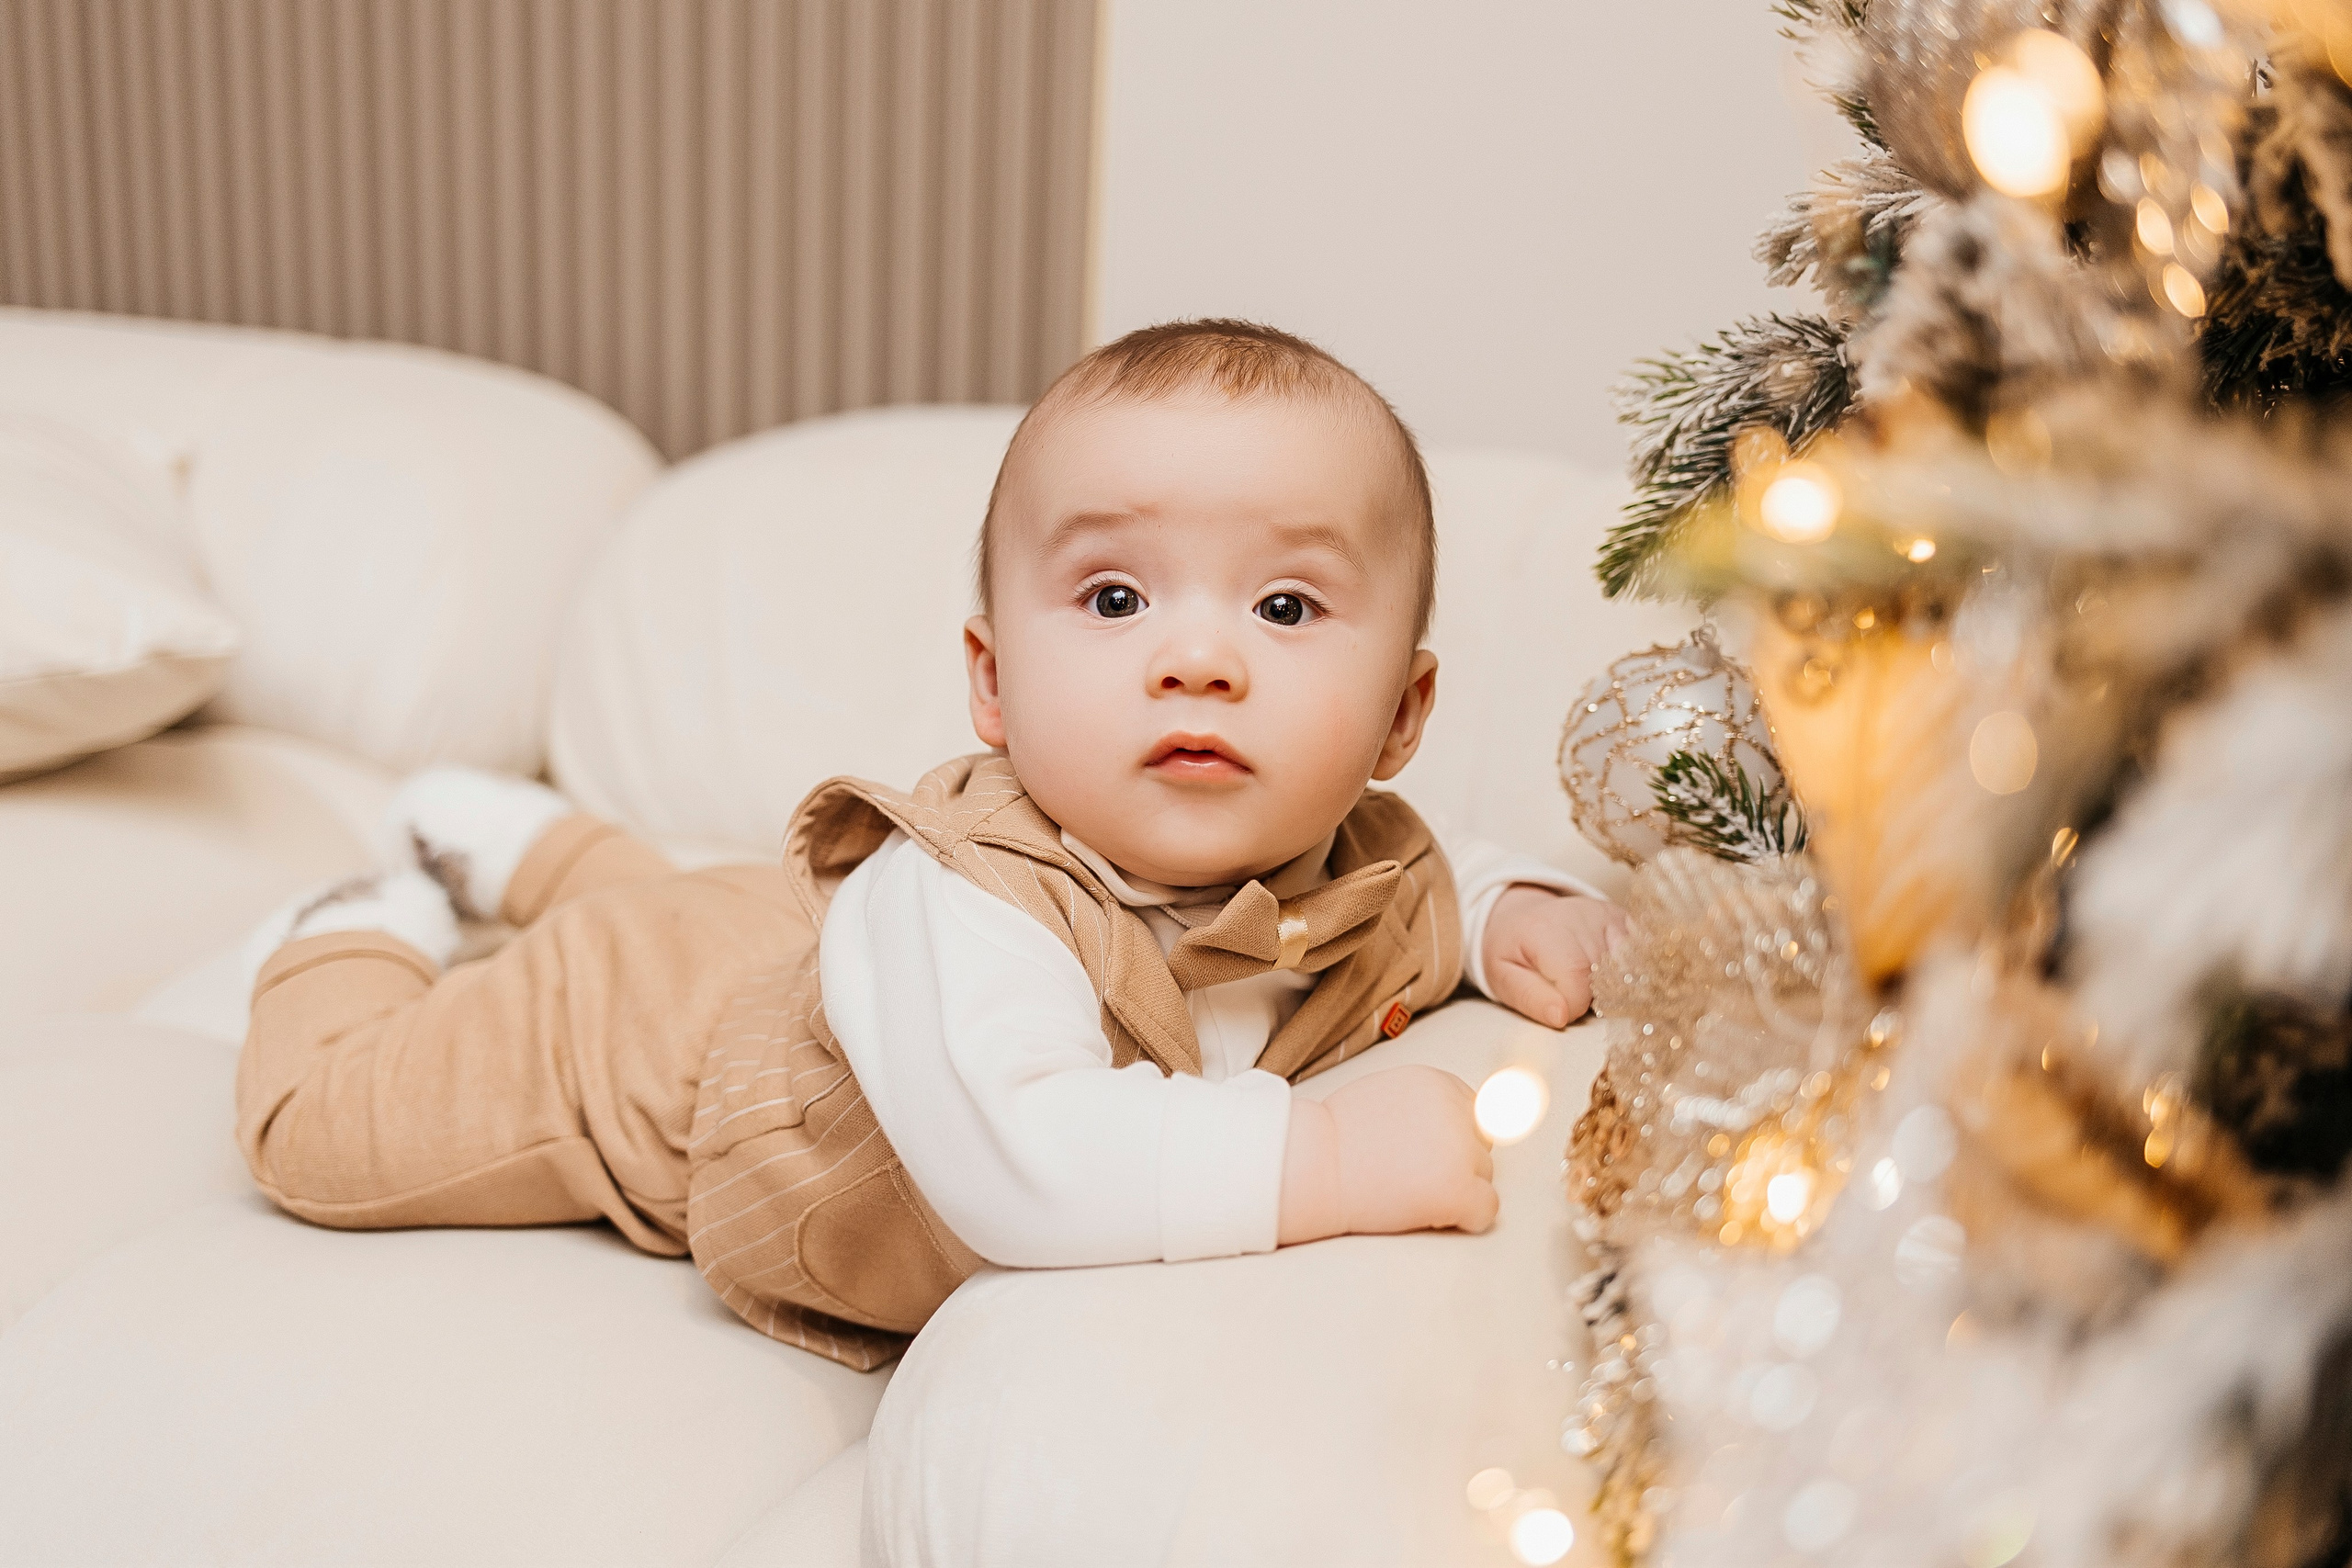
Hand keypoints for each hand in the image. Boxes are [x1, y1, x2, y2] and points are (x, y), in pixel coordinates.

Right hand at [1278, 1065, 1497, 1243]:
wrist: (1312, 1165)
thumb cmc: (1338, 1135)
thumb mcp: (1389, 1093)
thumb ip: (1429, 1103)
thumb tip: (1484, 1112)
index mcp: (1439, 1082)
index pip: (1475, 1111)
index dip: (1451, 1136)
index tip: (1420, 1150)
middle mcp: (1456, 1111)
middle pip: (1483, 1144)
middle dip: (1456, 1161)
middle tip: (1410, 1173)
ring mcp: (1459, 1150)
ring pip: (1484, 1176)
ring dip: (1456, 1188)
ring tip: (1409, 1190)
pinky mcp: (1456, 1189)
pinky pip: (1486, 1210)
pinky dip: (1466, 1218)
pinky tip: (1431, 1214)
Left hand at [1482, 887, 1626, 1029]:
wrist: (1521, 917)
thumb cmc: (1511, 953)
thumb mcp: (1503, 978)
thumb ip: (1530, 998)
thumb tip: (1560, 1017)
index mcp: (1546, 932)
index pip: (1578, 990)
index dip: (1570, 1009)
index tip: (1557, 1004)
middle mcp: (1583, 916)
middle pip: (1606, 982)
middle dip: (1592, 999)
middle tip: (1569, 989)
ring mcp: (1609, 915)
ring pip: (1627, 972)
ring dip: (1612, 987)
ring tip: (1586, 978)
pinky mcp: (1625, 918)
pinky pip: (1640, 957)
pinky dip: (1627, 972)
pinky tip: (1607, 971)